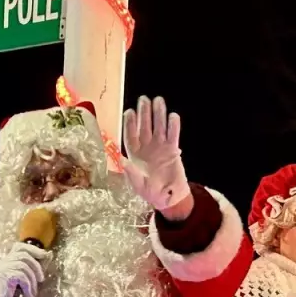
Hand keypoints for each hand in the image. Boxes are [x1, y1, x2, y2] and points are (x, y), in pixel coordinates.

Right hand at [0, 242, 49, 296]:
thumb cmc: (17, 292)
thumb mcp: (30, 276)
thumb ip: (38, 264)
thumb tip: (49, 253)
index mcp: (8, 259)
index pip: (19, 246)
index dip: (32, 249)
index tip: (44, 255)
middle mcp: (3, 261)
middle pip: (23, 255)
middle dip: (36, 266)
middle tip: (41, 279)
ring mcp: (2, 268)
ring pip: (23, 266)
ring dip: (32, 279)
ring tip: (34, 290)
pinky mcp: (4, 276)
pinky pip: (21, 276)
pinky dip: (28, 286)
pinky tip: (29, 294)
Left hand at [123, 96, 190, 212]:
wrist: (168, 197)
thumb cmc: (150, 192)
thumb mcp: (137, 185)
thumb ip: (130, 172)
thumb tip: (122, 160)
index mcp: (135, 154)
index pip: (131, 135)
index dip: (130, 124)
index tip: (129, 112)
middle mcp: (147, 147)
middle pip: (145, 127)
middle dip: (144, 113)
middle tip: (144, 99)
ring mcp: (160, 147)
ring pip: (159, 127)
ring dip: (158, 115)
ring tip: (158, 101)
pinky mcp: (173, 150)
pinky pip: (173, 135)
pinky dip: (173, 126)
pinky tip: (173, 116)